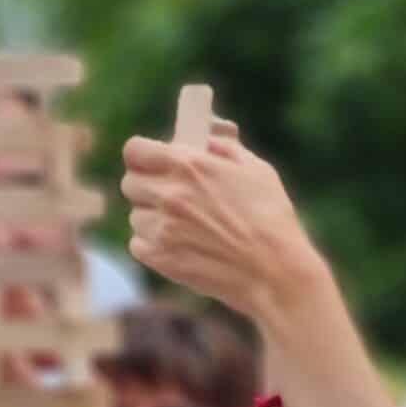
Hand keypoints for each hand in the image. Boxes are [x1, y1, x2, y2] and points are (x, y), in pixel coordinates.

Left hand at [120, 122, 318, 318]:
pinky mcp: (160, 258)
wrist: (275, 271)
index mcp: (189, 165)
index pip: (134, 150)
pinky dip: (152, 243)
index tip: (151, 160)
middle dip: (146, 184)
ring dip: (152, 216)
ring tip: (184, 224)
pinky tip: (179, 244)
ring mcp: (161, 229)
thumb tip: (204, 135)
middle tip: (168, 192)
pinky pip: (138, 243)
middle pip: (129, 182)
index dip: (142, 154)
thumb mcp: (254, 168)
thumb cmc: (271, 217)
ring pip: (135, 214)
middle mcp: (169, 195)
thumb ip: (222, 146)